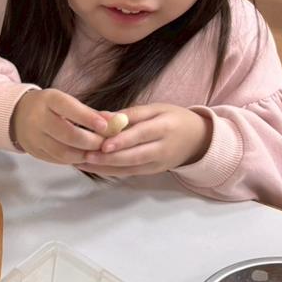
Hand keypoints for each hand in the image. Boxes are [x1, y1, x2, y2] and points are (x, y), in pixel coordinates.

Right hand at [10, 89, 107, 164]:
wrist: (18, 115)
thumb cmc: (50, 107)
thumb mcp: (66, 102)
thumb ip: (90, 113)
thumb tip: (116, 122)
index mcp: (48, 100)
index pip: (69, 108)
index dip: (89, 118)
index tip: (107, 126)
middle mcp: (38, 118)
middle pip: (68, 134)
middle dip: (92, 141)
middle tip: (108, 144)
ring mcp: (34, 138)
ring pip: (64, 152)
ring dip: (85, 154)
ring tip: (99, 153)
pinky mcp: (34, 152)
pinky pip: (58, 160)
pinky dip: (75, 160)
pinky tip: (86, 157)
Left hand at [78, 104, 211, 176]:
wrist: (197, 140)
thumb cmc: (173, 119)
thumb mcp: (157, 109)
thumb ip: (130, 114)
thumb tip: (103, 117)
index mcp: (165, 127)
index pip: (142, 135)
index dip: (122, 140)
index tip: (103, 144)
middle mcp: (162, 149)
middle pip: (134, 156)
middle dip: (109, 158)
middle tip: (86, 156)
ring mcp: (158, 164)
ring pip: (130, 168)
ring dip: (105, 167)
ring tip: (83, 163)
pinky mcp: (152, 172)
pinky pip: (130, 173)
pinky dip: (111, 171)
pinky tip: (93, 167)